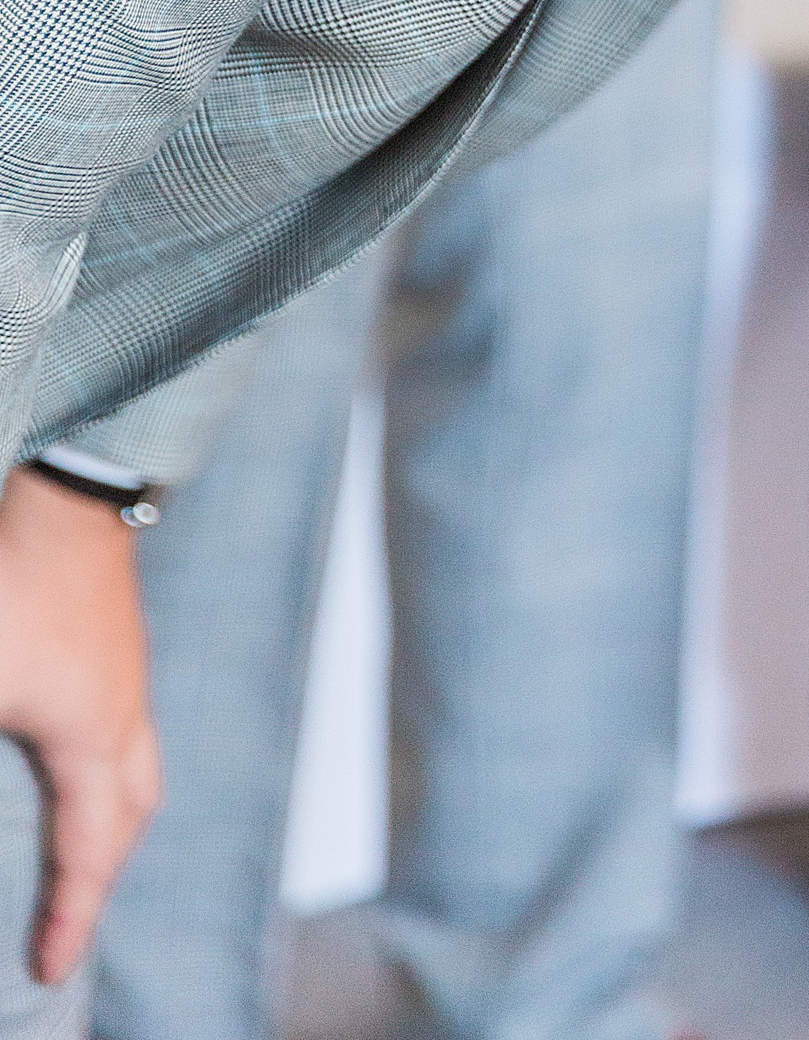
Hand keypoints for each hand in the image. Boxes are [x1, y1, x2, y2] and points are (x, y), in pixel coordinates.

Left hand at [0, 469, 157, 984]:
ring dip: (113, 826)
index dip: (70, 919)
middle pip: (130, 818)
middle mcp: (122, 716)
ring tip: (82, 855)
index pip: (87, 853)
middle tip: (69, 922)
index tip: (54, 971)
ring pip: (138, 773)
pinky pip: (130, 736)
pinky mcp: (119, 645)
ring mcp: (127, 676)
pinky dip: (112, 778)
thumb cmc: (15, 587)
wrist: (68, 493)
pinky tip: (79, 767)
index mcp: (89, 739)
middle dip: (102, 878)